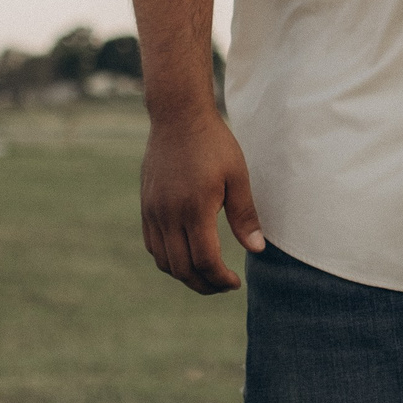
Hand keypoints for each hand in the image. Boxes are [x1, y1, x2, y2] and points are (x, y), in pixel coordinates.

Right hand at [139, 109, 262, 293]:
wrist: (177, 116)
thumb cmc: (213, 144)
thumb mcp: (237, 176)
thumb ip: (244, 215)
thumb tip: (256, 250)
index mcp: (194, 208)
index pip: (205, 260)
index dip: (221, 279)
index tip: (235, 283)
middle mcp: (168, 214)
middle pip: (182, 268)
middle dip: (204, 284)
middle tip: (223, 285)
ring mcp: (153, 211)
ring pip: (164, 261)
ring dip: (185, 275)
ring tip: (206, 275)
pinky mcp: (146, 206)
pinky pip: (152, 245)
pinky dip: (168, 259)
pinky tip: (186, 256)